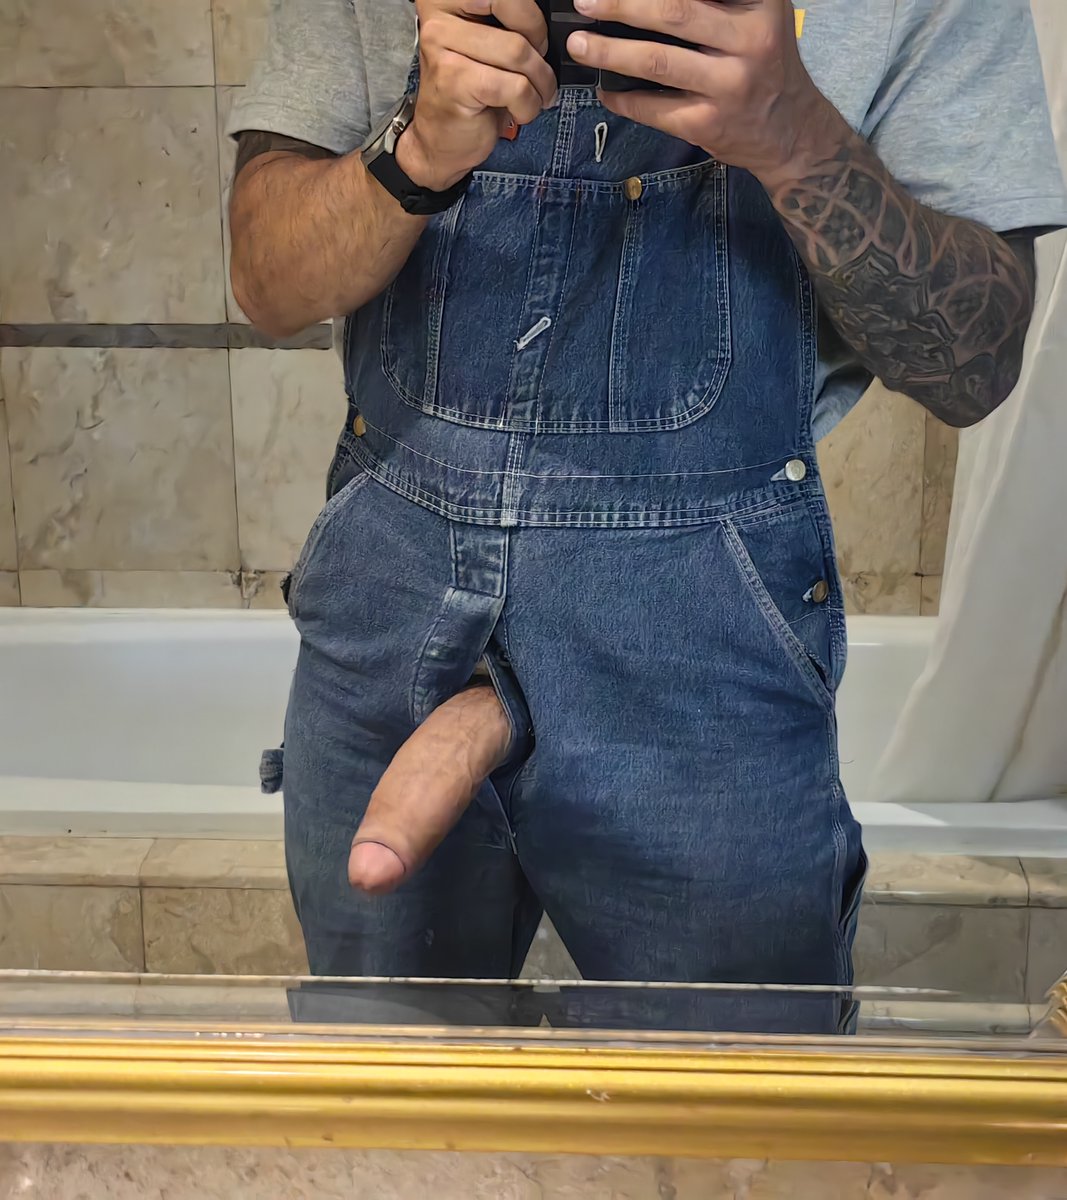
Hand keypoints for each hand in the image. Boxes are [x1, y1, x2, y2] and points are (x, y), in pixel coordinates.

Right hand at [400, 0, 556, 190]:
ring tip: (535, 96)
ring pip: (518, 51)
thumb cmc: (471, 92)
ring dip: (540, 83)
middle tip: (539, 70)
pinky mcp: (454, 80)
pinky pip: (515, 86)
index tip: (534, 40)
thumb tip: (552, 19)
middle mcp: (439, 14)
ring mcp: (442, 45)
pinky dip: (529, 105)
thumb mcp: (491, 45)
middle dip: (540, 47)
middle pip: (515, 12)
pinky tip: (520, 111)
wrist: (442, 139)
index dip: (532, 16)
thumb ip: (509, 23)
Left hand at [566, 0, 847, 185]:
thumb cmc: (767, 64)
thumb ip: (718, 2)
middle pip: (672, 13)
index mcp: (761, 4)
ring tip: (579, 44)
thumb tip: (649, 1)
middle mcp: (749, 41)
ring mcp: (728, 87)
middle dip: (621, 5)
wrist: (793, 134)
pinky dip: (623, 99)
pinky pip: (655, 109)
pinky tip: (605, 89)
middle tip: (585, 2)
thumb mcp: (760, 15)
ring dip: (610, 51)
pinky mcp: (708, 125)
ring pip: (657, 62)